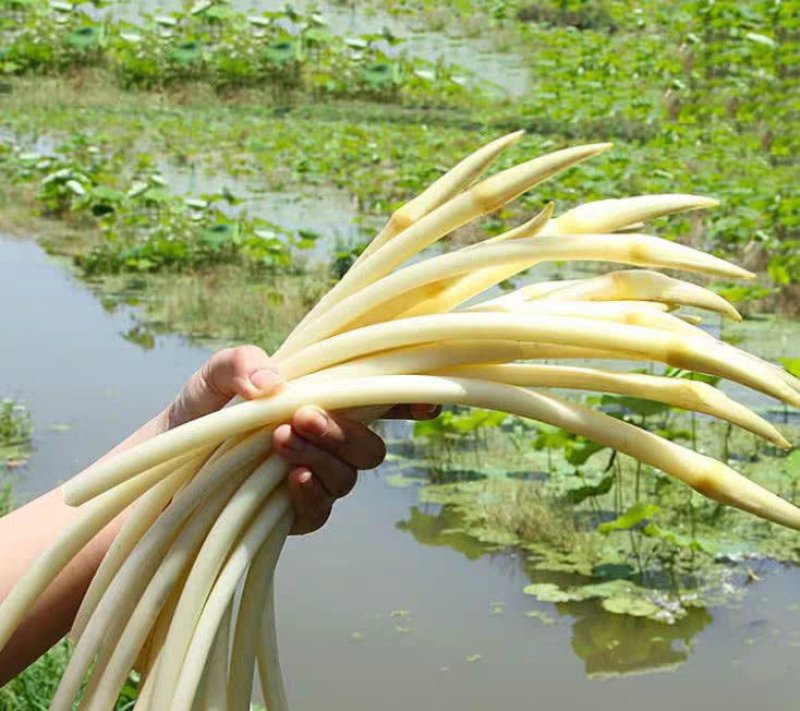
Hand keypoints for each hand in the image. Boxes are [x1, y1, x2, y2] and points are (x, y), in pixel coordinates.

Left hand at [166, 345, 438, 534]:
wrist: (156, 468)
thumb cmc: (194, 416)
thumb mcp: (213, 377)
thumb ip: (240, 363)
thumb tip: (275, 385)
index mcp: (319, 404)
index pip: (375, 403)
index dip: (408, 402)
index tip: (426, 402)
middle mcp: (324, 445)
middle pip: (371, 446)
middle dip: (346, 431)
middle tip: (304, 416)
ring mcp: (311, 482)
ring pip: (349, 476)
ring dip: (323, 455)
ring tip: (280, 440)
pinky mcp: (290, 516)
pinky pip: (320, 510)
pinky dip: (310, 492)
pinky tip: (289, 477)